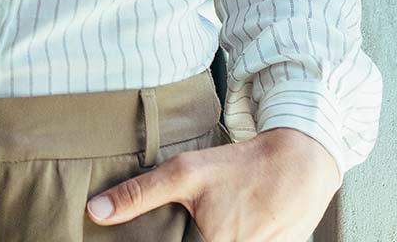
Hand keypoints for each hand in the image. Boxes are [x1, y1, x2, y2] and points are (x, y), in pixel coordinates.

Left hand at [85, 127, 339, 241]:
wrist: (302, 163)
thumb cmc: (241, 166)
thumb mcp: (184, 173)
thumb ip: (138, 195)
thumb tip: (94, 212)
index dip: (178, 239)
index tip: (186, 227)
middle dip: (197, 235)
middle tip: (208, 215)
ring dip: (219, 235)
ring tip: (225, 215)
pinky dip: (241, 236)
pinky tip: (241, 221)